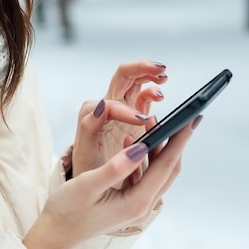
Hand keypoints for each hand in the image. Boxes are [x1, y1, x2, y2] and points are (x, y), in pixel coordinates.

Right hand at [23, 118, 198, 248]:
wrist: (55, 234)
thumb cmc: (67, 210)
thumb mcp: (88, 185)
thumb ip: (115, 167)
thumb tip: (140, 146)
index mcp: (136, 203)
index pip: (166, 166)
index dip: (179, 140)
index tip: (191, 117)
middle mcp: (142, 207)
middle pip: (169, 169)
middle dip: (177, 142)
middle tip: (183, 115)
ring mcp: (136, 206)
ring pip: (158, 173)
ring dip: (161, 148)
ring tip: (158, 123)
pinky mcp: (128, 202)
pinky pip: (145, 177)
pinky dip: (145, 158)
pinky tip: (134, 143)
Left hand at [72, 60, 167, 177]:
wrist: (95, 180)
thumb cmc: (88, 168)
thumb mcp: (84, 153)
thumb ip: (89, 129)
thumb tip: (100, 106)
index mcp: (93, 115)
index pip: (111, 104)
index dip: (126, 111)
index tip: (141, 122)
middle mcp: (107, 107)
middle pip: (123, 76)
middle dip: (140, 68)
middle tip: (160, 69)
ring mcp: (122, 109)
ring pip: (135, 81)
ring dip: (149, 74)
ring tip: (164, 77)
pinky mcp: (134, 115)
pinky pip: (144, 96)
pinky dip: (153, 90)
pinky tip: (161, 94)